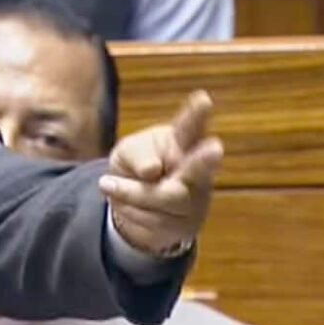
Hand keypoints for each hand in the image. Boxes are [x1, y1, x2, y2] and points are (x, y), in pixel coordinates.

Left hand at [99, 91, 223, 257]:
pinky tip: (126, 204)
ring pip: (162, 198)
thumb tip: (153, 171)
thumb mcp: (128, 152)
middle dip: (203, 160)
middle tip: (215, 148)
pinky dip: (130, 211)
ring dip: (129, 192)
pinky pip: (152, 221)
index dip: (197, 114)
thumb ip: (138, 154)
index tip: (204, 99)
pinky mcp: (185, 226)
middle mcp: (197, 170)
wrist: (136, 204)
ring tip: (108, 183)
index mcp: (182, 142)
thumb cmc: (137, 165)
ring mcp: (195, 200)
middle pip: (198, 168)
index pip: (190, 126)